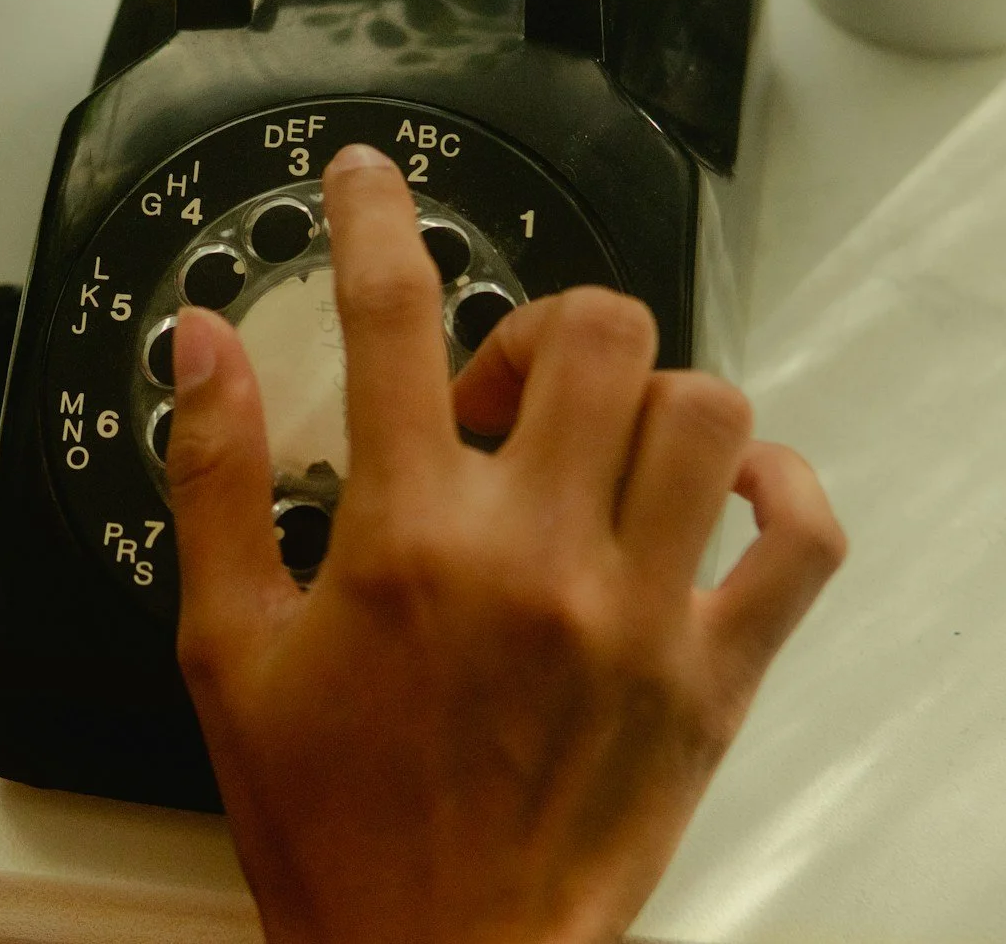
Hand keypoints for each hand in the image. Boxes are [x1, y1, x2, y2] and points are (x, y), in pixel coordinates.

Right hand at [165, 145, 844, 943]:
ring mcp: (640, 615)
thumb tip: (203, 344)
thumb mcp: (227, 648)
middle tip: (488, 397)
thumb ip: (217, 477)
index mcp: (406, 543)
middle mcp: (535, 559)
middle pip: (593, 335)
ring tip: (587, 448)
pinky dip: (778, 485)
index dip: (377, 215)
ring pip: (704, 409)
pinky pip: (802, 538)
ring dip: (643, 396)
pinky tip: (721, 488)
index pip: (392, 317)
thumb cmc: (331, 825)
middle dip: (538, 330)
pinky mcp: (713, 677)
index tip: (370, 179)